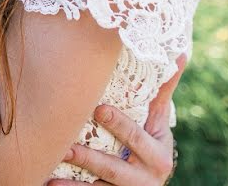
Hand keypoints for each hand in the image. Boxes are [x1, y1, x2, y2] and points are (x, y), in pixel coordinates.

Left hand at [48, 54, 186, 185]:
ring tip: (55, 163)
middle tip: (67, 146)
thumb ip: (162, 93)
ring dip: (74, 181)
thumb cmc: (149, 143)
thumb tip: (178, 54)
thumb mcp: (158, 123)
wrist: (146, 183)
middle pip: (113, 167)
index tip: (98, 109)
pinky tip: (50, 182)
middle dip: (90, 158)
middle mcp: (146, 179)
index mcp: (158, 155)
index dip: (119, 125)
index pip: (137, 138)